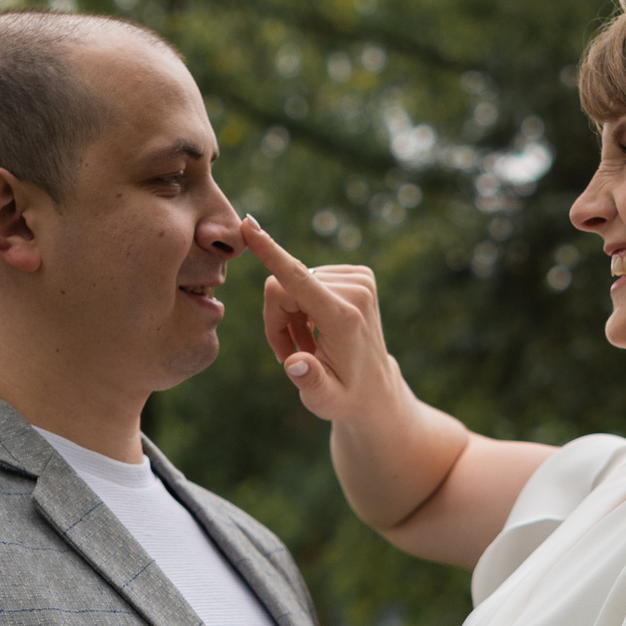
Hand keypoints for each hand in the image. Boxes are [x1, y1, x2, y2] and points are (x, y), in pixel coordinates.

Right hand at [243, 217, 401, 424]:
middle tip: (290, 352)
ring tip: (309, 345)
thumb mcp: (324, 401)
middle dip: (278, 319)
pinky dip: (305, 304)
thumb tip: (295, 363)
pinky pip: (308, 277)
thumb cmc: (345, 398)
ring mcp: (360, 279)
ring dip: (292, 315)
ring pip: (293, 282)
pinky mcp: (359, 274)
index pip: (298, 278)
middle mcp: (355, 292)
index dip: (271, 252)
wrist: (376, 390)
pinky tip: (319, 329)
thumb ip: (310, 381)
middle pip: (284, 286)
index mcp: (344, 318)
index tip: (248, 224)